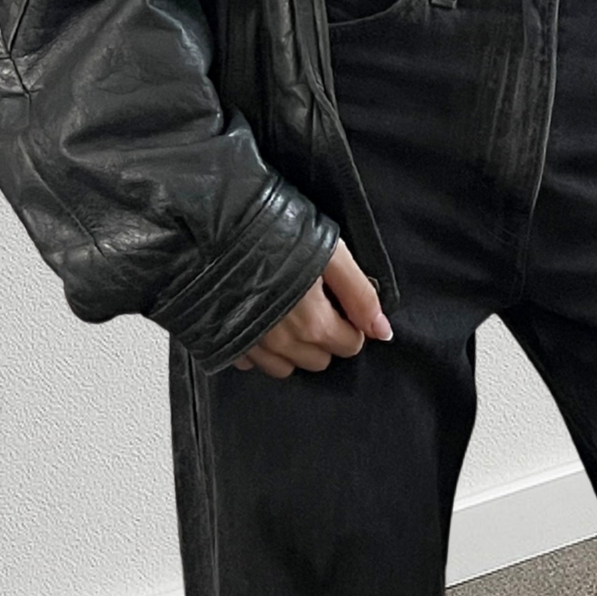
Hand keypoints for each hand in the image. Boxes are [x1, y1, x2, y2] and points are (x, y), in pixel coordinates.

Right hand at [231, 237, 393, 376]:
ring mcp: (252, 346)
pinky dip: (260, 348)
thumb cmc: (274, 232)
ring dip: (293, 347)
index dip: (350, 323)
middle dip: (323, 337)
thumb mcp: (330, 254)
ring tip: (287, 311)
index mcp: (313, 324)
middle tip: (314, 303)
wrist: (214, 228)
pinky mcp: (226, 342)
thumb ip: (360, 295)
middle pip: (319, 360)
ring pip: (286, 367)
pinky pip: (252, 362)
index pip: (350, 346)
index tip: (338, 302)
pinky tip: (259, 319)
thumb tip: (383, 331)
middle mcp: (283, 343)